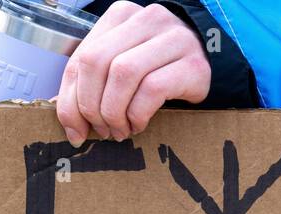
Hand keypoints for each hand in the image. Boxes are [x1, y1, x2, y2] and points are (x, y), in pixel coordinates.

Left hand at [57, 1, 210, 144]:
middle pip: (98, 62)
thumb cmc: (157, 70)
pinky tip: (139, 124)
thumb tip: (71, 126)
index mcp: (121, 15)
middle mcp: (147, 19)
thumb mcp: (119, 70)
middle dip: (92, 107)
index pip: (82, 58)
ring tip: (120, 130)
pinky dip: (138, 114)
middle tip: (101, 130)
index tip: (76, 129)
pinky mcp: (193, 64)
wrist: (209, 66)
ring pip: (123, 74)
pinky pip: (153, 89)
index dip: (72, 100)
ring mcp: (173, 38)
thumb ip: (90, 87)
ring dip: (114, 112)